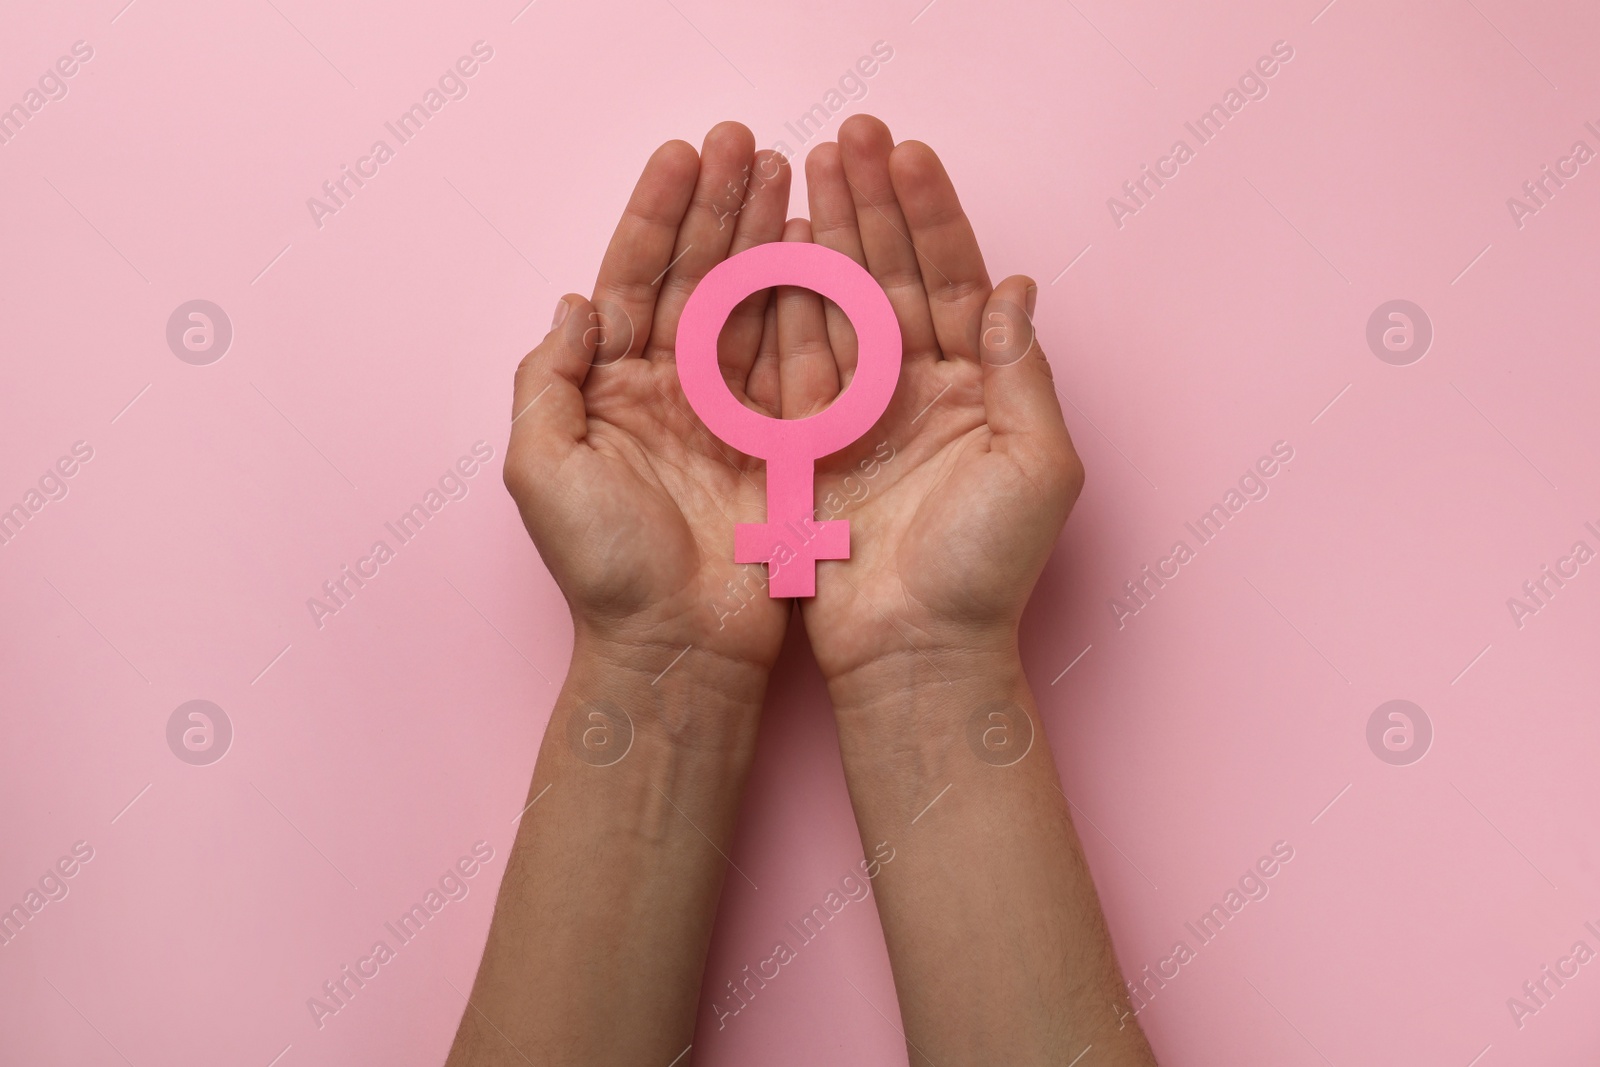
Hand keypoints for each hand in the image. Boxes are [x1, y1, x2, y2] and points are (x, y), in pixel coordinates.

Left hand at [503, 122, 794, 690]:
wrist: (678, 647)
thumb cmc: (604, 568)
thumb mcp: (542, 470)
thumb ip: (547, 381)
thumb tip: (576, 303)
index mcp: (609, 388)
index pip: (631, 279)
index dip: (656, 215)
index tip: (685, 155)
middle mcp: (667, 388)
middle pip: (695, 276)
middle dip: (719, 207)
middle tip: (748, 141)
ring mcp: (726, 411)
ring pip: (748, 303)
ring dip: (764, 237)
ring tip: (787, 172)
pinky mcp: (779, 440)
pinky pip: (794, 356)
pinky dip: (807, 301)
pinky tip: (818, 249)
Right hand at [787, 115, 1084, 690]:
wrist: (915, 652)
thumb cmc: (989, 572)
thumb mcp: (1036, 467)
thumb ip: (1023, 373)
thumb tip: (1018, 286)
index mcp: (979, 387)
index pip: (954, 278)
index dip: (930, 215)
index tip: (903, 154)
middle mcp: (920, 389)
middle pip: (892, 276)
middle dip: (870, 205)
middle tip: (846, 137)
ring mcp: (862, 413)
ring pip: (838, 306)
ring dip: (822, 238)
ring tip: (803, 170)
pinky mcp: (809, 444)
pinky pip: (792, 362)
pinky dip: (781, 307)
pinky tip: (769, 251)